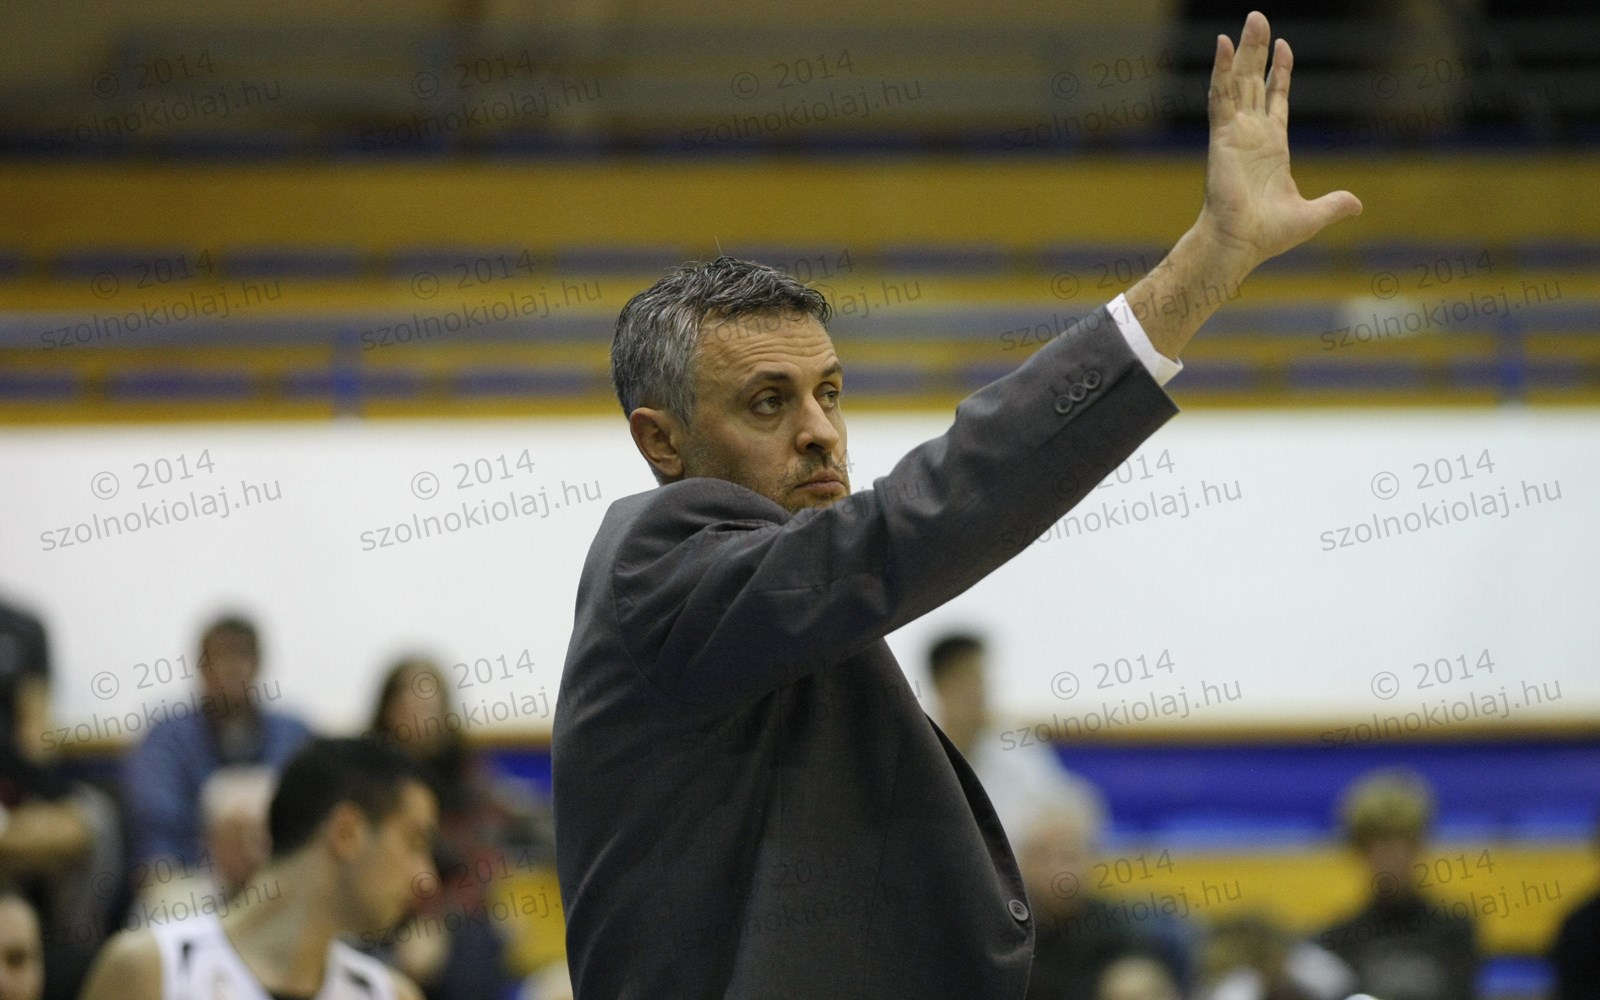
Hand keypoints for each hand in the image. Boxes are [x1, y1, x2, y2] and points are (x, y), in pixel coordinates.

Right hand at [1197, 11, 1361, 272]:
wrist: (1240, 244)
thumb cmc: (1267, 234)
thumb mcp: (1311, 215)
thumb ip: (1333, 204)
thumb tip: (1356, 205)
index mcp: (1271, 147)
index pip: (1276, 99)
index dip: (1280, 72)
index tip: (1284, 46)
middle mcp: (1252, 134)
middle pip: (1255, 81)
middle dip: (1259, 50)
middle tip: (1258, 18)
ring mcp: (1236, 132)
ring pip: (1240, 81)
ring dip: (1244, 51)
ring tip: (1249, 21)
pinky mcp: (1223, 136)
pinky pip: (1221, 96)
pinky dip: (1221, 70)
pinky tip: (1224, 44)